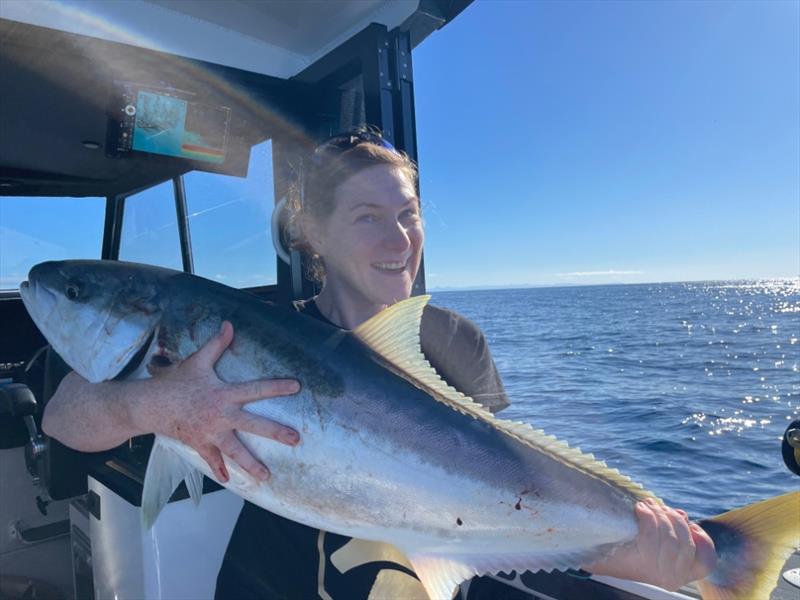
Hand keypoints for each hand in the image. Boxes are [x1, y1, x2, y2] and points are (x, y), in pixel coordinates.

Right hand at [132, 321, 300, 482]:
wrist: (151, 404)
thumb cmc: (177, 382)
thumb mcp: (197, 361)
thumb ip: (217, 344)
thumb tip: (229, 324)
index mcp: (224, 394)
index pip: (256, 389)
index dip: (276, 387)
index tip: (296, 386)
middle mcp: (221, 415)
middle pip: (253, 425)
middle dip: (276, 432)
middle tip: (295, 439)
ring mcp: (211, 433)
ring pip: (235, 451)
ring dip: (252, 464)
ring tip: (267, 476)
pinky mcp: (200, 443)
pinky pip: (212, 460)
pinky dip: (219, 471)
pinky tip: (231, 481)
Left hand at [584, 497, 716, 589]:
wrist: (593, 555)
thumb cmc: (623, 545)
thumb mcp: (652, 540)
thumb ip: (670, 530)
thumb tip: (680, 514)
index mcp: (679, 575)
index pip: (706, 562)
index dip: (703, 539)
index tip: (689, 523)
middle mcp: (672, 579)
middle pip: (687, 542)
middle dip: (673, 519)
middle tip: (658, 508)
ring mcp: (658, 573)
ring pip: (671, 537)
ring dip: (660, 515)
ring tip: (647, 506)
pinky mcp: (641, 563)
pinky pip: (652, 534)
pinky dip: (648, 516)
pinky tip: (640, 509)